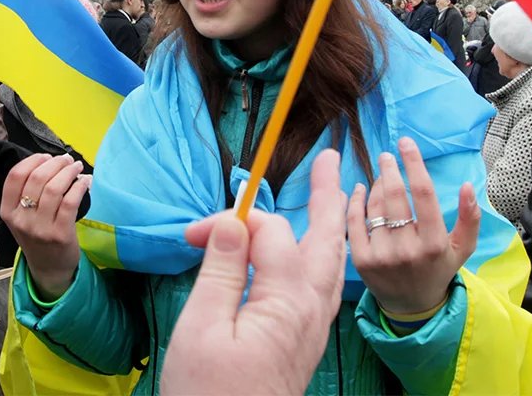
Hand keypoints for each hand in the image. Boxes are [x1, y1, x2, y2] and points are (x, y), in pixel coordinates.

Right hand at [0, 153, 90, 299]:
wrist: (49, 269)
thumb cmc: (37, 236)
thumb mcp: (21, 217)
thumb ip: (25, 193)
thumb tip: (47, 160)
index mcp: (7, 211)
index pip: (15, 176)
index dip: (32, 160)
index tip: (46, 156)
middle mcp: (21, 220)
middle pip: (37, 178)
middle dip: (55, 163)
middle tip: (66, 160)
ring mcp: (40, 228)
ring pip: (54, 188)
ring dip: (69, 172)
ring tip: (77, 167)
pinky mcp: (60, 234)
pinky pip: (70, 202)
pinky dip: (80, 187)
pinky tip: (85, 182)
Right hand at [161, 150, 346, 395]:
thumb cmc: (208, 394)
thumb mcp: (202, 326)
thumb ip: (221, 268)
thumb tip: (233, 218)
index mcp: (286, 300)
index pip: (268, 233)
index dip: (231, 222)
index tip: (193, 235)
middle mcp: (311, 310)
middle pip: (327, 239)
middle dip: (328, 196)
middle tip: (332, 159)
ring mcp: (313, 329)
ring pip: (333, 263)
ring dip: (334, 224)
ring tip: (339, 194)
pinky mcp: (306, 343)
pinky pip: (328, 287)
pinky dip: (328, 256)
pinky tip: (321, 255)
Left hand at [346, 136, 479, 315]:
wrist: (411, 306)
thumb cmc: (439, 269)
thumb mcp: (462, 247)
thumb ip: (470, 217)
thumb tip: (467, 186)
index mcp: (434, 243)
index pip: (423, 193)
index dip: (413, 163)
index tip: (405, 143)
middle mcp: (407, 249)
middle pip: (394, 195)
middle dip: (388, 168)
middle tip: (386, 156)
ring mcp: (382, 255)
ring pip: (374, 206)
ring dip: (375, 184)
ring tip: (380, 176)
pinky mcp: (361, 260)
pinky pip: (354, 221)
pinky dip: (355, 200)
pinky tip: (359, 189)